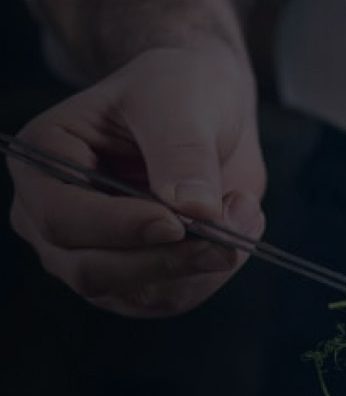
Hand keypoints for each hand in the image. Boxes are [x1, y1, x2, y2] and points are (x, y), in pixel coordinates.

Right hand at [8, 44, 265, 316]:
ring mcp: (93, 255)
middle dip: (169, 258)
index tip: (177, 222)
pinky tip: (239, 227)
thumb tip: (195, 210)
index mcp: (44, 161)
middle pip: (93, 269)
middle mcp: (54, 217)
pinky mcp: (138, 280)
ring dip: (202, 264)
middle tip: (229, 236)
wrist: (209, 112)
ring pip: (139, 293)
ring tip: (244, 210)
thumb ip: (182, 151)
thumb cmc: (179, 91)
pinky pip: (174, 298)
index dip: (119, 228)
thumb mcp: (180, 100)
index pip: (62, 217)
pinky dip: (214, 271)